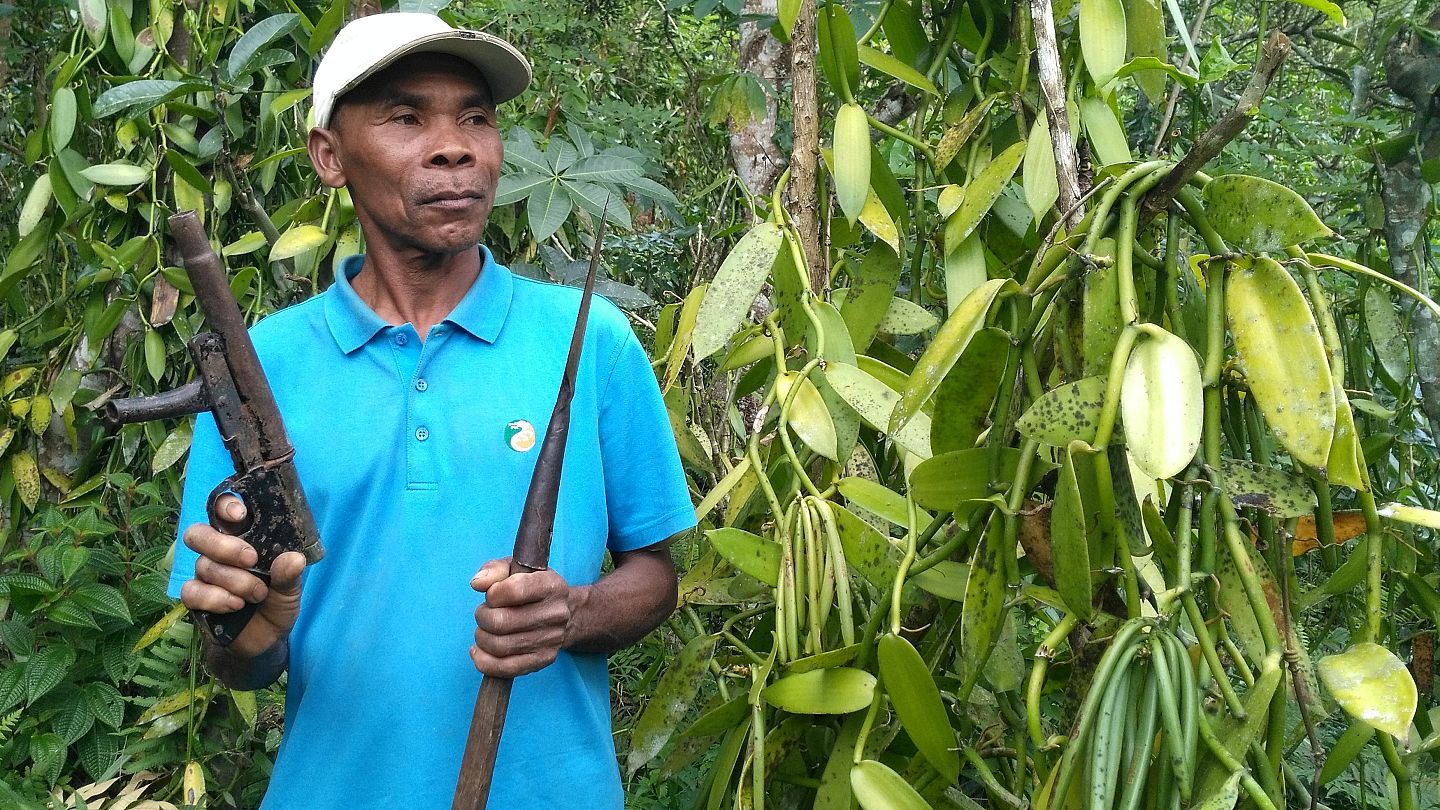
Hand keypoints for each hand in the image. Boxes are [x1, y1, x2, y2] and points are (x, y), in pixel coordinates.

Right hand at [179, 494, 305, 657]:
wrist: (264, 641)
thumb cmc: (276, 603)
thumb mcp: (291, 589)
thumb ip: (290, 575)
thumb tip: (294, 559)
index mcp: (242, 539)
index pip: (222, 512)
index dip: (224, 506)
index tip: (240, 515)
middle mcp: (218, 553)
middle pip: (199, 534)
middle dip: (224, 545)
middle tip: (251, 560)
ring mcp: (204, 575)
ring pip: (203, 565)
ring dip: (234, 580)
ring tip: (258, 594)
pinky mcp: (195, 599)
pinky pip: (192, 591)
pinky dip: (216, 598)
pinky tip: (235, 606)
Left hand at [469, 558, 572, 677]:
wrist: (561, 612)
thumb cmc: (530, 587)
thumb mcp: (515, 568)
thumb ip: (494, 569)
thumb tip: (477, 583)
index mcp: (551, 585)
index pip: (514, 590)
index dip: (493, 594)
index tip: (491, 595)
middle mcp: (556, 613)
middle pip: (502, 622)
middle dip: (482, 617)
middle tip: (484, 613)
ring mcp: (552, 639)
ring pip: (500, 646)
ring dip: (482, 638)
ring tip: (484, 630)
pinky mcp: (544, 660)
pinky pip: (506, 669)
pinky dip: (484, 662)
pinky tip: (479, 651)